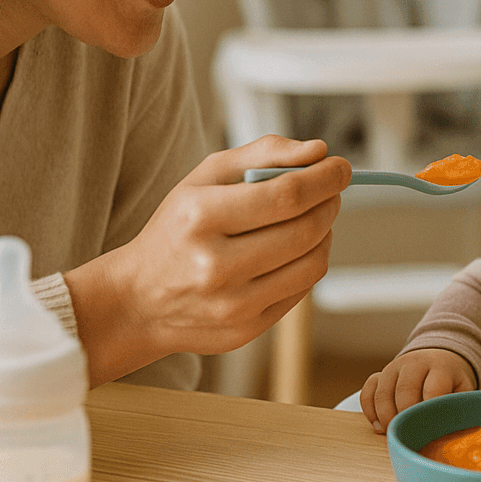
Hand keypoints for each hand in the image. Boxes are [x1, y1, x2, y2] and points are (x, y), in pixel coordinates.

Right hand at [66, 135, 350, 383]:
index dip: (325, 179)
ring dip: (325, 233)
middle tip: (329, 191)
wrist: (139, 299)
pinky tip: (296, 249)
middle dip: (329, 203)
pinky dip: (310, 262)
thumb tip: (318, 151)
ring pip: (312, 262)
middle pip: (305, 229)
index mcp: (200, 217)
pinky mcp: (246, 329)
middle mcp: (215, 265)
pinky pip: (302, 289)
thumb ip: (263, 154)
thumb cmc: (177, 229)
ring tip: (313, 218)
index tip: (341, 167)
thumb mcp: (204, 177)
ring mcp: (232, 303)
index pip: (286, 195)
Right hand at [360, 348, 476, 433]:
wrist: (439, 359)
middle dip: (405, 418)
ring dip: (386, 418)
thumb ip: (458, 407)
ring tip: (394, 434)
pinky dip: (370, 411)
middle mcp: (414, 363)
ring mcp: (394, 367)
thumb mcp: (463, 390)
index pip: (432, 389)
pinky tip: (379, 426)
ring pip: (382, 393)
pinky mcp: (380, 374)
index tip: (428, 432)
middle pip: (404, 392)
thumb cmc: (452, 383)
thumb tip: (455, 435)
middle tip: (409, 437)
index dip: (428, 412)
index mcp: (440, 366)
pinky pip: (367, 392)